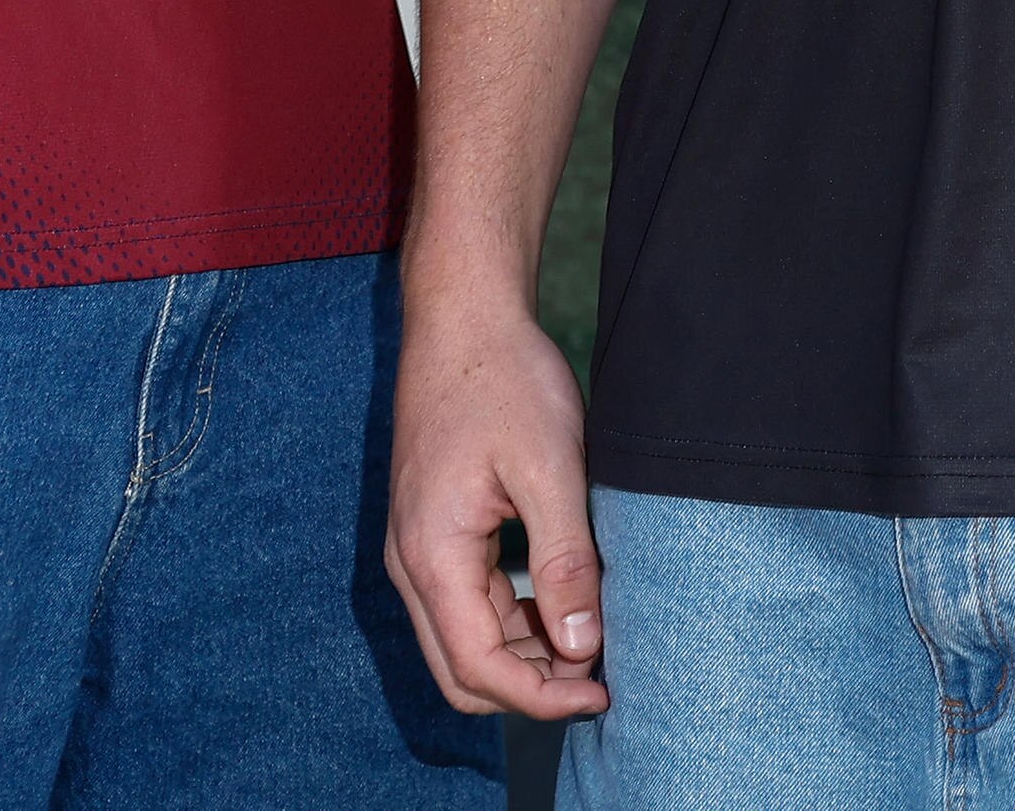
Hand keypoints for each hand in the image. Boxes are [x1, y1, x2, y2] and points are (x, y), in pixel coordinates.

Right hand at [382, 280, 609, 720]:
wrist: (463, 316)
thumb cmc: (505, 380)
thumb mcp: (550, 468)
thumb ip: (565, 562)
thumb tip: (581, 649)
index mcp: (433, 556)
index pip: (479, 669)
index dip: (543, 698)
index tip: (604, 693)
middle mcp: (411, 563)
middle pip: (462, 672)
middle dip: (530, 688)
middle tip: (600, 675)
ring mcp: (416, 548)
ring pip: (464, 642)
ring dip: (524, 656)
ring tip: (591, 635)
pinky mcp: (432, 531)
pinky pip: (467, 604)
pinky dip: (512, 620)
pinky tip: (561, 600)